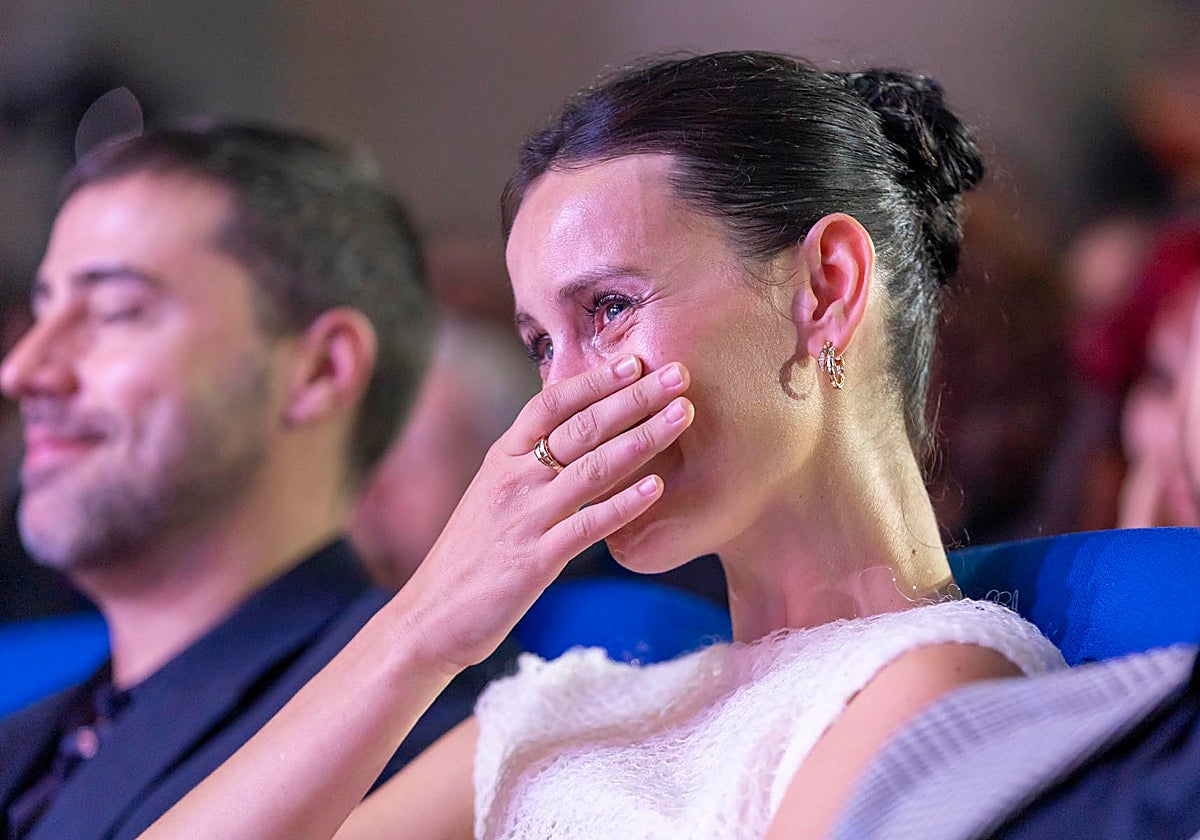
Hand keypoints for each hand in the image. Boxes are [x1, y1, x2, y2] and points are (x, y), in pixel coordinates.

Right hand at [393, 355, 693, 674]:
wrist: (429, 617)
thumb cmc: (470, 556)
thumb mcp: (492, 495)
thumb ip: (528, 463)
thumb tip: (575, 433)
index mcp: (501, 459)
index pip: (550, 403)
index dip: (595, 379)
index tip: (635, 361)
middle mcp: (512, 479)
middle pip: (580, 426)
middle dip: (634, 396)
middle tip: (678, 373)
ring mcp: (523, 518)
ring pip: (591, 467)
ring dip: (642, 437)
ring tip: (682, 414)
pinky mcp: (534, 561)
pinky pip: (587, 526)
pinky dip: (624, 504)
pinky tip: (658, 488)